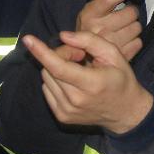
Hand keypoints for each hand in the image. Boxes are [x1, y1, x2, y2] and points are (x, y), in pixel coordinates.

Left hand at [22, 31, 153, 133]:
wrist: (126, 113)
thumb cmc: (121, 80)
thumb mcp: (114, 55)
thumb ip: (90, 41)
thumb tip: (64, 36)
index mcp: (91, 84)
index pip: (58, 67)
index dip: (42, 52)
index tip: (28, 39)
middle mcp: (75, 100)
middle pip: (50, 70)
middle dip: (60, 56)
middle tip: (79, 55)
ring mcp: (67, 111)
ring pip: (46, 79)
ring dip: (57, 69)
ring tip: (77, 69)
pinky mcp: (62, 117)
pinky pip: (48, 91)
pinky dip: (56, 81)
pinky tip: (72, 82)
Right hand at [73, 0, 143, 61]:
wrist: (80, 58)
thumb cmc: (89, 30)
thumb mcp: (91, 13)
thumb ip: (106, 2)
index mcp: (89, 15)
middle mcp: (98, 29)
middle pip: (131, 13)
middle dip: (131, 13)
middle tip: (123, 17)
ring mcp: (110, 44)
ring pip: (137, 27)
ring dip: (133, 27)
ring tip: (122, 31)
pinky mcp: (119, 56)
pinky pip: (138, 42)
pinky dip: (134, 41)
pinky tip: (124, 42)